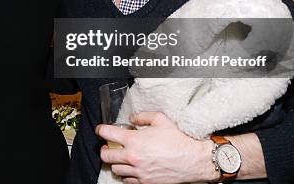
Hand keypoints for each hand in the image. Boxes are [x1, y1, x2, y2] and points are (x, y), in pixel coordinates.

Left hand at [96, 112, 215, 183]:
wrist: (193, 160)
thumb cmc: (178, 139)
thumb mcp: (160, 119)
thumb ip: (142, 116)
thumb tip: (131, 119)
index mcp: (134, 140)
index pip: (107, 133)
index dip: (100, 130)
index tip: (101, 130)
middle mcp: (132, 157)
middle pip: (106, 156)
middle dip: (105, 149)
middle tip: (109, 146)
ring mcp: (138, 172)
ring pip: (115, 169)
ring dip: (116, 163)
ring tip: (121, 157)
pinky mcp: (145, 182)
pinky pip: (127, 181)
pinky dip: (126, 174)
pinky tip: (131, 168)